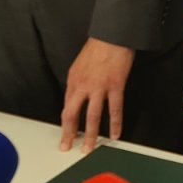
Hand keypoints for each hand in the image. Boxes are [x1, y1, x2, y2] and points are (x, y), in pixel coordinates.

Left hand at [60, 37, 135, 152]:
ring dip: (91, 135)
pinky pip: (115, 109)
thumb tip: (76, 98)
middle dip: (69, 134)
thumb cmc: (98, 47)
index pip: (66, 106)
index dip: (66, 122)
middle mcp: (83, 86)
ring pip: (93, 117)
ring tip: (90, 148)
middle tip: (68, 147)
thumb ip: (77, 82)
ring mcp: (99, 87)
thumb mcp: (79, 64)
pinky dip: (116, 124)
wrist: (112, 35)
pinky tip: (116, 134)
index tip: (66, 133)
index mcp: (73, 80)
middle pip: (73, 115)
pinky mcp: (115, 86)